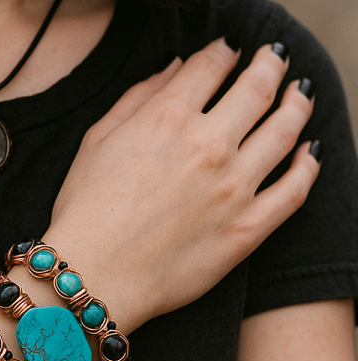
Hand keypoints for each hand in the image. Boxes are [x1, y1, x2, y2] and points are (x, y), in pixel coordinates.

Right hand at [46, 38, 319, 330]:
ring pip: (285, 129)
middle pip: (257, 87)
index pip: (210, 66)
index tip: (227, 52)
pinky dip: (308, 164)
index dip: (222, 52)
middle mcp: (207, 145)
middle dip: (268, 65)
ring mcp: (233, 187)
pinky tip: (309, 151)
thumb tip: (175, 68)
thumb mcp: (96, 141)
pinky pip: (295, 189)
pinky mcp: (248, 227)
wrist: (92, 276)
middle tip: (271, 61)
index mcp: (166, 118)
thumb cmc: (84, 211)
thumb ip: (137, 98)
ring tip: (298, 94)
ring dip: (297, 103)